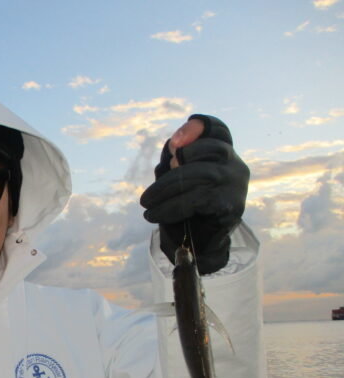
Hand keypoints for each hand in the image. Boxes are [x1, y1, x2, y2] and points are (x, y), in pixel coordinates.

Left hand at [140, 114, 249, 273]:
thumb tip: (172, 146)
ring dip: (165, 190)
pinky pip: (197, 199)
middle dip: (173, 165)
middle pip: (208, 149)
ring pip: (200, 175)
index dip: (199, 127)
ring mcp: (236, 185)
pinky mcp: (231, 205)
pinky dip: (170, 207)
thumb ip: (174, 159)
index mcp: (224, 154)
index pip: (218, 130)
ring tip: (146, 204)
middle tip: (149, 190)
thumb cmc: (185, 208)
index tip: (174, 141)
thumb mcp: (175, 179)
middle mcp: (235, 166)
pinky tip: (154, 215)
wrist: (198, 245)